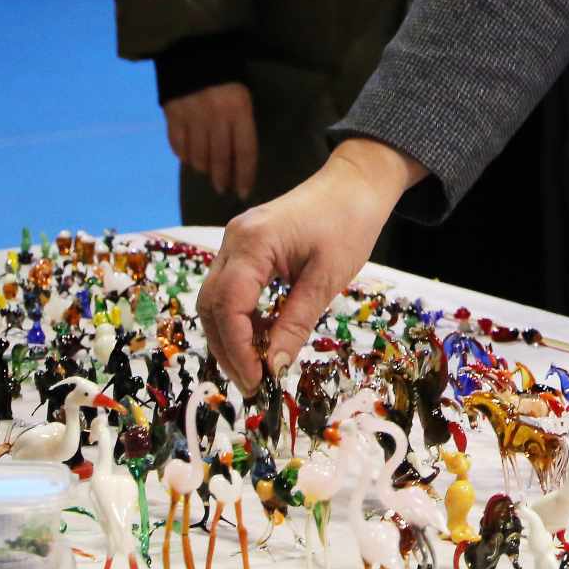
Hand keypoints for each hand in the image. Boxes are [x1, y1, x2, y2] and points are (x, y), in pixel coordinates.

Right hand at [164, 82, 258, 199]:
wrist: (194, 47)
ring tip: (207, 172)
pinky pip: (177, 144)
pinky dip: (183, 155)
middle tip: (222, 189)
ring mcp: (192, 116)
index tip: (243, 192)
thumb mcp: (243, 95)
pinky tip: (188, 159)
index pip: (244, 151)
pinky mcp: (172, 114)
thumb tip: (238, 156)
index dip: (244, 175)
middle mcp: (216, 117)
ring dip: (203, 168)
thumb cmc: (227, 73)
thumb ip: (241, 122)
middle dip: (222, 178)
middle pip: (220, 158)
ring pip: (197, 155)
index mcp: (239, 110)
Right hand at [197, 139, 424, 391]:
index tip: (257, 381)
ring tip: (256, 367)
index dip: (237, 349)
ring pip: (215, 299)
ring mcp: (235, 241)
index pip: (228, 306)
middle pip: (211, 305)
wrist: (356, 183)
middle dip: (228, 349)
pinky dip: (240, 317)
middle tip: (253, 384)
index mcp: (253, 243)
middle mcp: (234, 240)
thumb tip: (274, 368)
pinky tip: (260, 337)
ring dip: (231, 336)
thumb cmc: (349, 224)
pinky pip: (229, 288)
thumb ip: (295, 323)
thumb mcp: (326, 279)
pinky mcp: (244, 246)